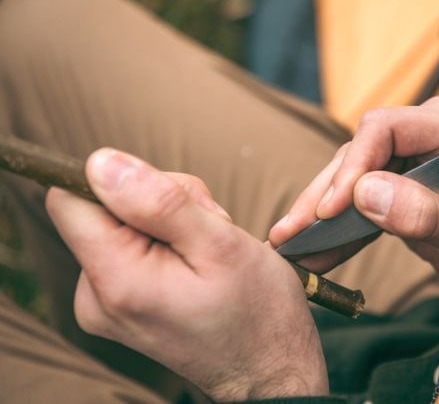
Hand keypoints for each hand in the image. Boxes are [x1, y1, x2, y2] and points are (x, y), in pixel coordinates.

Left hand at [46, 148, 327, 400]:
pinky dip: (166, 244)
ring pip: (122, 223)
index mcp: (116, 281)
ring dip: (169, 222)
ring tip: (208, 253)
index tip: (171, 202)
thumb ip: (159, 201)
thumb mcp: (221, 244)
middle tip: (208, 233)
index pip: (73, 198)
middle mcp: (96, 297)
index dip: (122, 182)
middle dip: (160, 203)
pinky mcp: (119, 305)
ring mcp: (105, 304)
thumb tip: (99, 162)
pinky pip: (130, 248)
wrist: (271, 370)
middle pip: (104, 207)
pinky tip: (198, 264)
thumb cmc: (259, 313)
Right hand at [269, 97, 438, 289]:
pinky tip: (313, 247)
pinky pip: (363, 195)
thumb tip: (364, 194)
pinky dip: (340, 223)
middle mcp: (431, 130)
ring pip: (354, 172)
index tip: (333, 208)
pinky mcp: (403, 178)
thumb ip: (426, 213)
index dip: (353, 165)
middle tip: (291, 231)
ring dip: (322, 209)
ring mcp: (415, 153)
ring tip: (290, 242)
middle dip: (325, 192)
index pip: (386, 127)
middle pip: (361, 149)